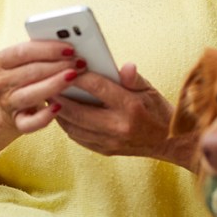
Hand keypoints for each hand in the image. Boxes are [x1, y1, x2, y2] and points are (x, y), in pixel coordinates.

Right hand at [0, 40, 86, 134]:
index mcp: (1, 61)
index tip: (70, 48)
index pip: (23, 52)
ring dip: (54, 85)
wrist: (10, 103)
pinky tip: (59, 107)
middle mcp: (0, 82)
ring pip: (30, 95)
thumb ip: (44, 50)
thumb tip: (72, 45)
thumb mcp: (28, 59)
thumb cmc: (26, 74)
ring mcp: (7, 103)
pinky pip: (29, 123)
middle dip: (58, 66)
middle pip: (31, 72)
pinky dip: (44, 117)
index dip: (48, 49)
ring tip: (73, 77)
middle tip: (79, 63)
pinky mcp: (17, 122)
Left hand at [52, 63, 194, 166]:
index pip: (98, 88)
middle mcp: (118, 126)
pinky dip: (67, 123)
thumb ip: (133, 77)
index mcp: (131, 107)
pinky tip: (62, 112)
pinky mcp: (104, 150)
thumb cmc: (157, 110)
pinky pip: (77, 137)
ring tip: (51, 95)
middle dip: (59, 95)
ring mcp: (110, 142)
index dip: (80, 75)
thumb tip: (124, 66)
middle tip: (48, 82)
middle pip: (77, 110)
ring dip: (59, 110)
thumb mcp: (149, 88)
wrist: (169, 142)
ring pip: (73, 126)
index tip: (68, 65)